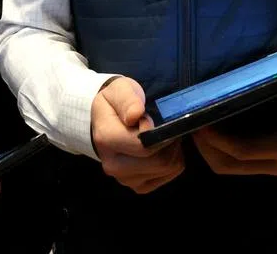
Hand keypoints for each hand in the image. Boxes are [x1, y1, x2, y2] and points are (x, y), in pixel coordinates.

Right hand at [91, 77, 184, 193]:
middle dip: (169, 141)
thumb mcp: (120, 90)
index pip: (146, 145)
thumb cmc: (116, 102)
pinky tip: (160, 149)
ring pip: (167, 169)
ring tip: (161, 135)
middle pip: (159, 161)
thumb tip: (136, 114)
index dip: (160, 131)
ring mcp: (124, 179)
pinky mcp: (137, 186)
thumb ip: (128, 100)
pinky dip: (171, 162)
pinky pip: (168, 176)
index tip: (156, 118)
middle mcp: (113, 164)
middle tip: (165, 126)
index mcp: (107, 139)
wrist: (105, 119)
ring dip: (172, 150)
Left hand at [191, 78, 276, 176]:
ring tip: (193, 123)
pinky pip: (225, 163)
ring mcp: (263, 166)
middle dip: (205, 145)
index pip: (243, 151)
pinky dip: (209, 148)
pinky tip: (202, 128)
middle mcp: (276, 163)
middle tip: (190, 120)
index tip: (202, 118)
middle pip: (228, 163)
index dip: (217, 139)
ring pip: (223, 166)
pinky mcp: (252, 163)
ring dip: (204, 148)